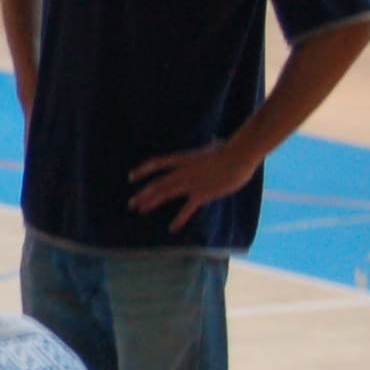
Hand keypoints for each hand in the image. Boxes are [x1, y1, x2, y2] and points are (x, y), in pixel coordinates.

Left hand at [128, 137, 260, 231]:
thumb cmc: (230, 149)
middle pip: (157, 183)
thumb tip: (214, 140)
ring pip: (164, 194)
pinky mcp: (202, 194)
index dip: (142, 170)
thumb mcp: (215, 146)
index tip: (131, 177)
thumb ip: (210, 145)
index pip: (156, 163)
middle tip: (131, 203)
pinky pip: (186, 209)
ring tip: (140, 210)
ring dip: (150, 203)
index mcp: (183, 159)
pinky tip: (172, 229)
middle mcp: (182, 171)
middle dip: (143, 194)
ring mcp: (190, 183)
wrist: (238, 156)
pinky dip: (178, 220)